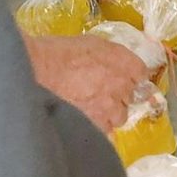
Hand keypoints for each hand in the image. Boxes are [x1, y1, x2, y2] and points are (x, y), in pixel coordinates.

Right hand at [24, 35, 148, 131]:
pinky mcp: (95, 126)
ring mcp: (110, 108)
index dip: (130, 77)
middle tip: (101, 94)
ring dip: (109, 114)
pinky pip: (103, 132)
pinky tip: (82, 122)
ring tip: (90, 110)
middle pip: (131, 97)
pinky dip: (96, 128)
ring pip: (119, 117)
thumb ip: (112, 56)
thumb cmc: (59, 53)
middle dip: (119, 96)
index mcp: (126, 62)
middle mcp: (123, 86)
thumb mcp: (93, 44)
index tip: (122, 80)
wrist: (35, 72)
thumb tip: (115, 65)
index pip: (141, 73)